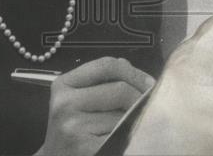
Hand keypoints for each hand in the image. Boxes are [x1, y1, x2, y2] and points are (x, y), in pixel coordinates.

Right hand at [37, 56, 153, 155]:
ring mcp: (73, 127)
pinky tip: (125, 140)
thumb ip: (101, 82)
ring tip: (130, 126)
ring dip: (135, 120)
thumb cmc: (72, 131)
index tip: (149, 83)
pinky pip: (123, 135)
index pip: (106, 65)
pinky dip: (130, 137)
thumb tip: (134, 71)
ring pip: (124, 114)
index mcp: (63, 85)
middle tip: (149, 107)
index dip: (134, 72)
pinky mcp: (86, 148)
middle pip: (120, 89)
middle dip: (141, 98)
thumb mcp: (77, 101)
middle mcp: (65, 104)